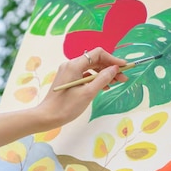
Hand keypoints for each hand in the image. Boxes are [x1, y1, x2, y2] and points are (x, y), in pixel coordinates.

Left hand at [0, 47, 127, 155]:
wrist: (46, 117)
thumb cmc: (66, 107)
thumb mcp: (88, 93)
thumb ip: (102, 79)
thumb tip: (115, 68)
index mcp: (74, 65)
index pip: (97, 54)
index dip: (112, 59)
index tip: (124, 67)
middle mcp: (70, 65)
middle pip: (95, 60)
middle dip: (110, 67)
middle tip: (123, 77)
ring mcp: (68, 72)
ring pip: (91, 68)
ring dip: (104, 74)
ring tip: (116, 83)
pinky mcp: (68, 80)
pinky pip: (85, 75)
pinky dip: (95, 79)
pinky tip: (104, 87)